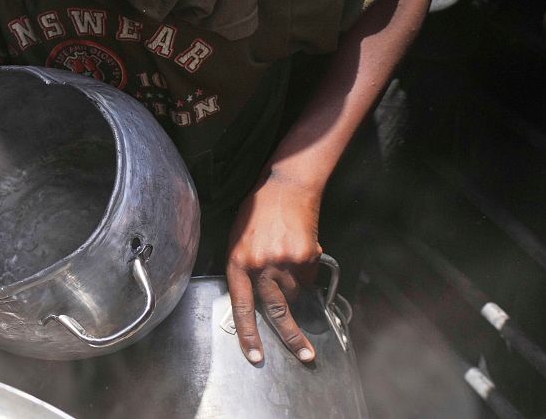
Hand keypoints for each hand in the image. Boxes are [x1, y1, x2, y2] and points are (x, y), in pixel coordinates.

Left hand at [225, 173, 323, 365]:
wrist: (286, 188)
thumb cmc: (257, 213)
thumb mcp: (238, 240)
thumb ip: (245, 270)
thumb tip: (258, 299)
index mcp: (237, 262)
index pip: (242, 306)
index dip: (248, 334)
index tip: (256, 356)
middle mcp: (260, 265)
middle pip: (277, 311)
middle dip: (292, 338)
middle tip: (306, 357)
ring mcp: (284, 262)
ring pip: (295, 293)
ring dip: (294, 288)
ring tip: (287, 261)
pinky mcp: (305, 257)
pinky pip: (308, 279)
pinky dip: (305, 273)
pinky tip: (298, 252)